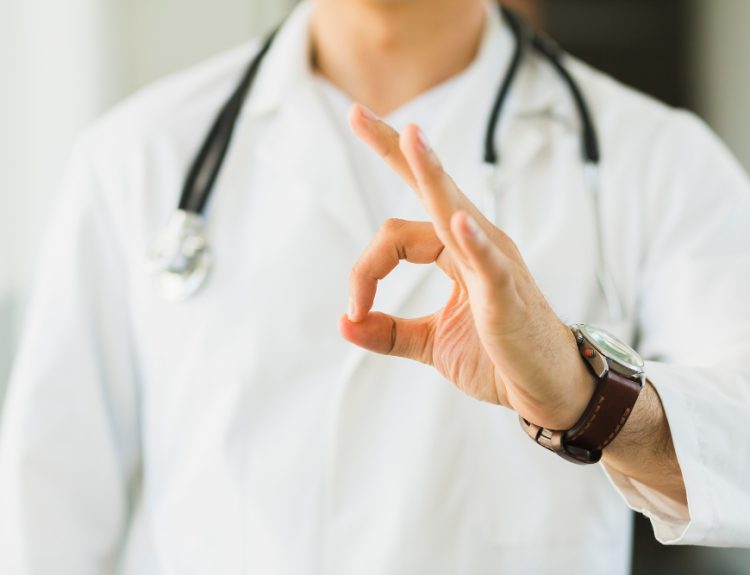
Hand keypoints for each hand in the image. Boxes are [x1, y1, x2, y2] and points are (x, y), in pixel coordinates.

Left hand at [339, 105, 595, 429]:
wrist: (544, 390)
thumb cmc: (497, 357)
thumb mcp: (431, 344)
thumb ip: (388, 331)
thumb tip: (343, 323)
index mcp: (454, 250)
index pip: (396, 234)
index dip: (364, 269)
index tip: (355, 309)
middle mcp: (474, 243)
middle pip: (430, 188)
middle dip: (395, 149)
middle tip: (356, 113)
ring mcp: (494, 263)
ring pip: (455, 211)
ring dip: (431, 175)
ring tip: (411, 137)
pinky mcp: (508, 295)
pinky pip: (489, 263)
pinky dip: (473, 241)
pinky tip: (457, 219)